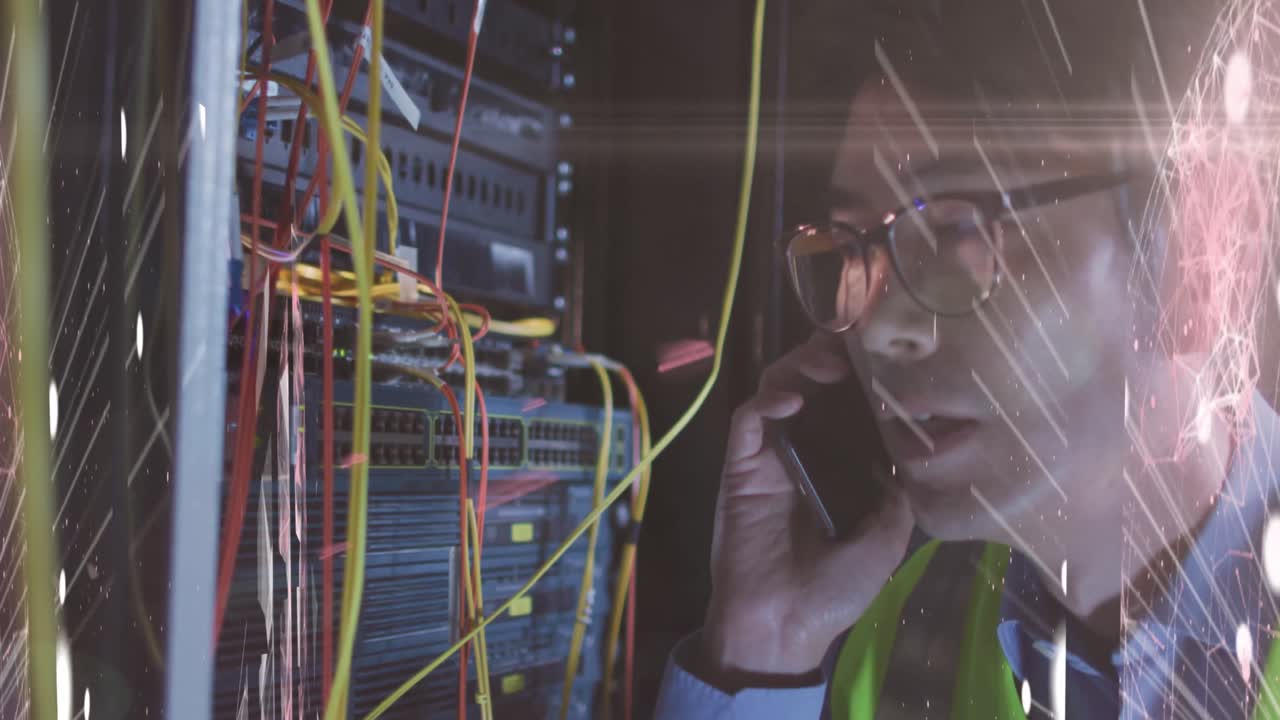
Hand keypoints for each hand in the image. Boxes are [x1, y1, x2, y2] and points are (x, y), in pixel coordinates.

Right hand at [700, 332, 913, 682]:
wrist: (784, 625)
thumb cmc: (835, 591)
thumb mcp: (887, 539)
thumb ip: (898, 493)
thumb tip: (916, 452)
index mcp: (840, 464)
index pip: (848, 401)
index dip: (861, 371)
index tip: (883, 348)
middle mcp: (805, 450)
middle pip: (811, 382)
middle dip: (829, 355)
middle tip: (849, 343)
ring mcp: (770, 454)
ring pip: (776, 387)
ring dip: (798, 367)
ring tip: (824, 364)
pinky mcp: (740, 465)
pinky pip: (748, 419)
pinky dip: (766, 402)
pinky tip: (789, 403)